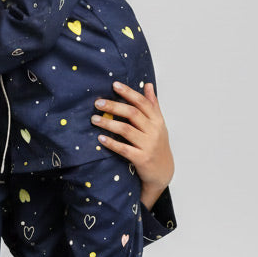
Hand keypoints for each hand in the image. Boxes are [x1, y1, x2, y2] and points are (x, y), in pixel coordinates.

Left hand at [92, 82, 173, 209]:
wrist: (163, 172)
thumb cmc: (157, 144)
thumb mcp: (158, 124)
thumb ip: (152, 105)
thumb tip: (148, 85)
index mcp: (157, 120)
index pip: (142, 102)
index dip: (128, 92)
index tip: (114, 85)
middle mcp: (154, 131)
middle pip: (132, 114)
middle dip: (114, 106)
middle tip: (98, 103)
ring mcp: (148, 145)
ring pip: (126, 130)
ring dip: (108, 123)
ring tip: (94, 119)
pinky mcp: (142, 159)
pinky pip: (124, 149)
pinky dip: (112, 143)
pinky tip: (100, 139)